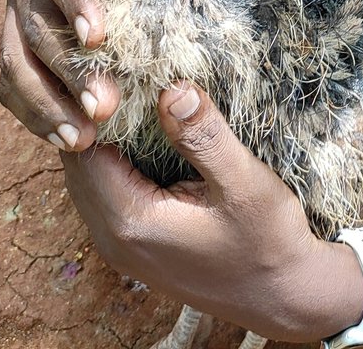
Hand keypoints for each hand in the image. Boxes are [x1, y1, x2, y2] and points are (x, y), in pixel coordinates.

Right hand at [0, 0, 157, 150]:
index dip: (76, 2)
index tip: (102, 37)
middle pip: (38, 26)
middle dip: (70, 69)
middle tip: (106, 105)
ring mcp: (16, 8)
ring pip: (17, 62)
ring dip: (49, 103)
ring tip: (84, 137)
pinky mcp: (17, 40)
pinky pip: (14, 82)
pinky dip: (36, 114)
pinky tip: (68, 141)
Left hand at [63, 86, 362, 342]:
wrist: (284, 295)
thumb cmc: (268, 241)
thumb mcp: (244, 183)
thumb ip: (205, 137)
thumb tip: (170, 88)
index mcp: (131, 221)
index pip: (84, 150)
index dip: (95, 107)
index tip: (122, 67)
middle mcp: (113, 237)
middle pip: (78, 163)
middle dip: (94, 118)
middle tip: (126, 71)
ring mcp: (121, 244)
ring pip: (88, 177)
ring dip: (104, 136)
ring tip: (134, 92)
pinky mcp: (136, 243)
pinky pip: (107, 191)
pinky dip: (117, 157)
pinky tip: (147, 130)